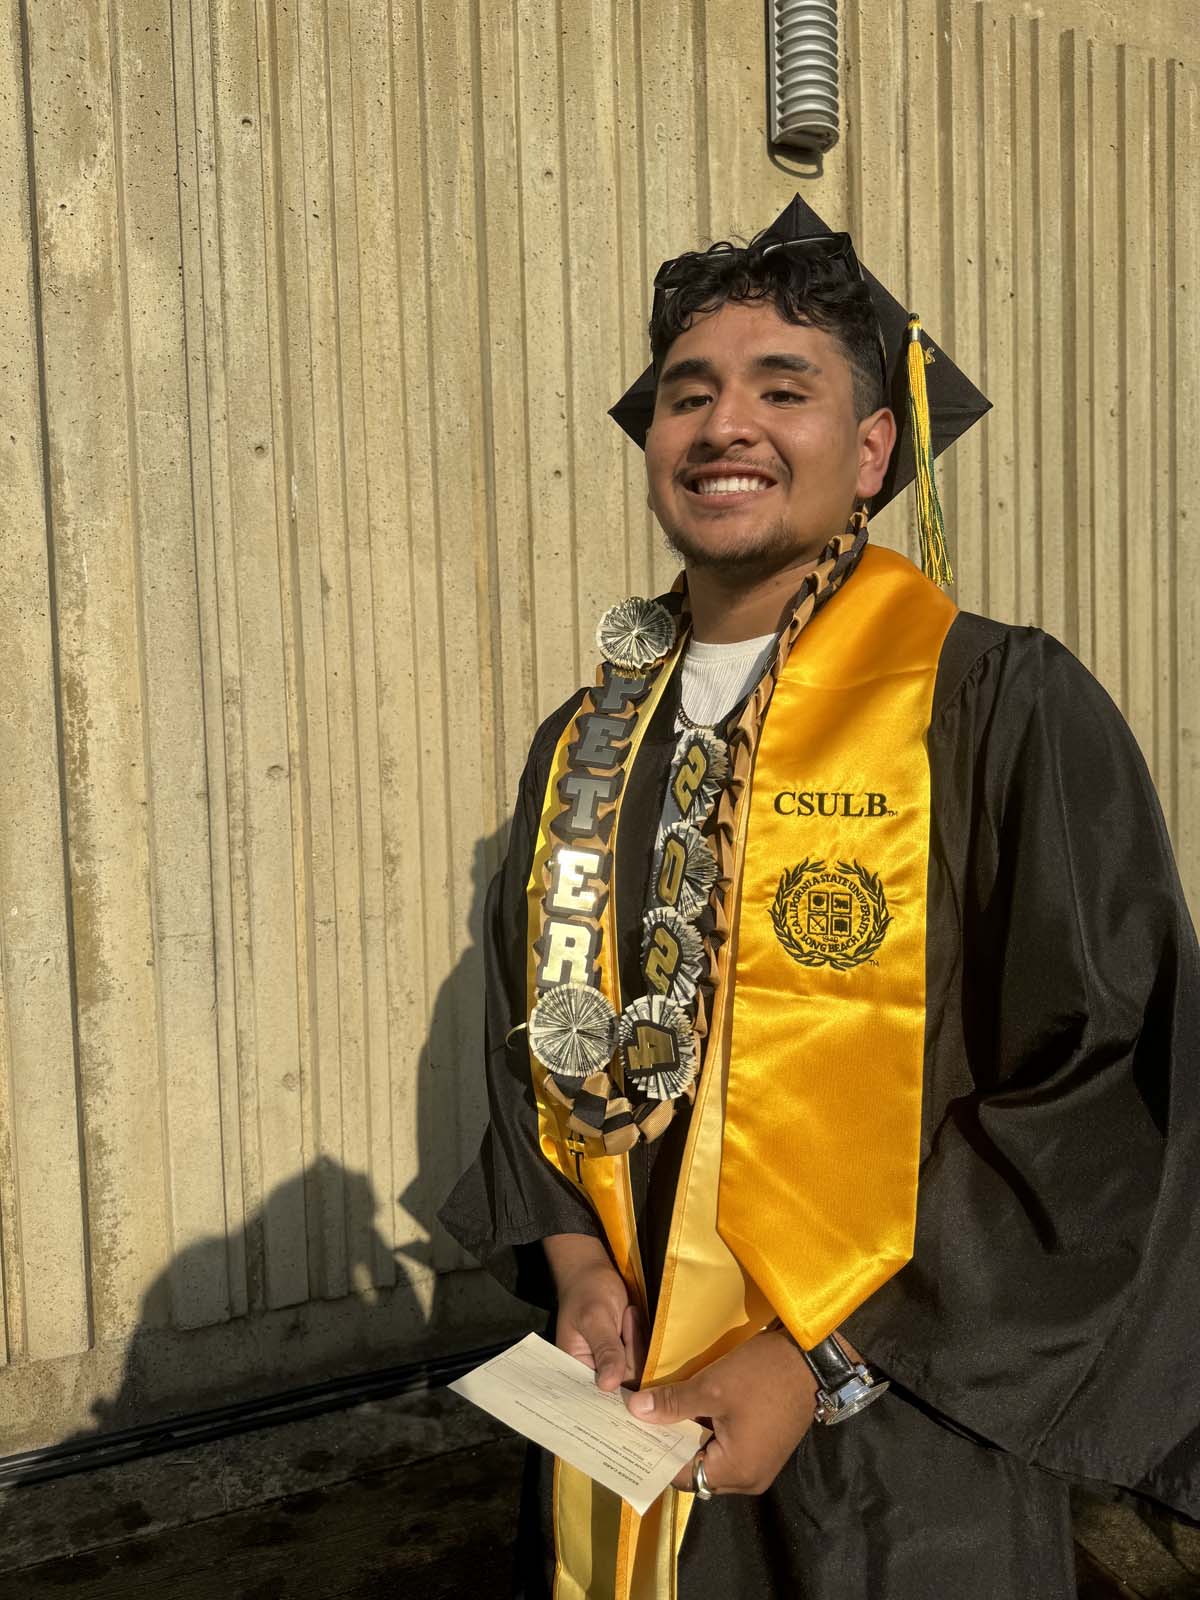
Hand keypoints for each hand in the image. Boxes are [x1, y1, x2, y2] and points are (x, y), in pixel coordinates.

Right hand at [544, 1234, 646, 1390]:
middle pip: (625, 1382)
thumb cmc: (587, 1291)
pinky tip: (631, 1316)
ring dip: (637, 1341)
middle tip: (624, 1318)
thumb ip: (605, 1350)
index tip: (627, 1368)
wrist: (595, 1271)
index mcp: (576, 1370)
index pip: (599, 1394)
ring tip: (626, 1313)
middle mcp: (595, 1373)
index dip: (618, 1391)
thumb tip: (608, 1385)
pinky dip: (642, 1338)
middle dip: (631, 1353)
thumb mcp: (595, 1318)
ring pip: (638, 1369)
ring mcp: (614, 1364)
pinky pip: (645, 1358)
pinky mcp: (628, 1354)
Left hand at [624, 1329, 818, 1494]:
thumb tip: (635, 1412)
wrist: (812, 1358)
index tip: (630, 1430)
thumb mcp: (712, 1386)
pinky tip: (690, 1407)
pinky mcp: (766, 1449)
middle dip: (670, 1441)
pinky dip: (709, 1430)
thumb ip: (672, 1404)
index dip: (654, 1451)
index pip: (681, 1473)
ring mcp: (760, 1465)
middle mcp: (748, 1479)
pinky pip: (728, 1448)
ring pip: (711, 1456)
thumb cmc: (761, 1374)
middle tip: (641, 1417)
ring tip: (659, 1410)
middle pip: (696, 1467)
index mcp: (735, 1472)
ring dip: (690, 1434)